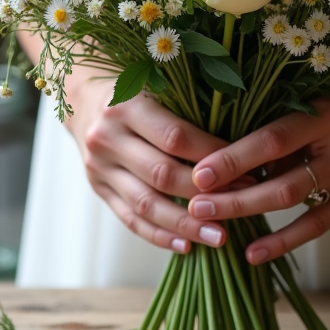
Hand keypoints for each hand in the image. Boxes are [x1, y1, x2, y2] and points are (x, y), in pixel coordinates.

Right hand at [64, 76, 234, 253]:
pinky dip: (159, 235)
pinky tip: (187, 245)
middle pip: (162, 175)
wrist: (83, 99)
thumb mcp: (156, 84)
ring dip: (186, 224)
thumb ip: (190, 109)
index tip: (247, 169)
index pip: (175, 138)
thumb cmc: (135, 89)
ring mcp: (99, 168)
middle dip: (205, 194)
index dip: (213, 156)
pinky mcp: (98, 189)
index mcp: (125, 105)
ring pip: (146, 204)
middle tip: (243, 202)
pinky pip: (130, 219)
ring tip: (220, 236)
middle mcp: (107, 138)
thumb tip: (242, 145)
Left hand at [187, 57, 329, 263]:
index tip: (198, 171)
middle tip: (193, 204)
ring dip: (248, 214)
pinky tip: (253, 253)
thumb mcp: (324, 93)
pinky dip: (284, 240)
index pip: (272, 138)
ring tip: (209, 222)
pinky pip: (318, 224)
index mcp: (328, 110)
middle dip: (232, 194)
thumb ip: (285, 117)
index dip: (233, 157)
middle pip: (278, 178)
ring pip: (293, 201)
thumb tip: (230, 144)